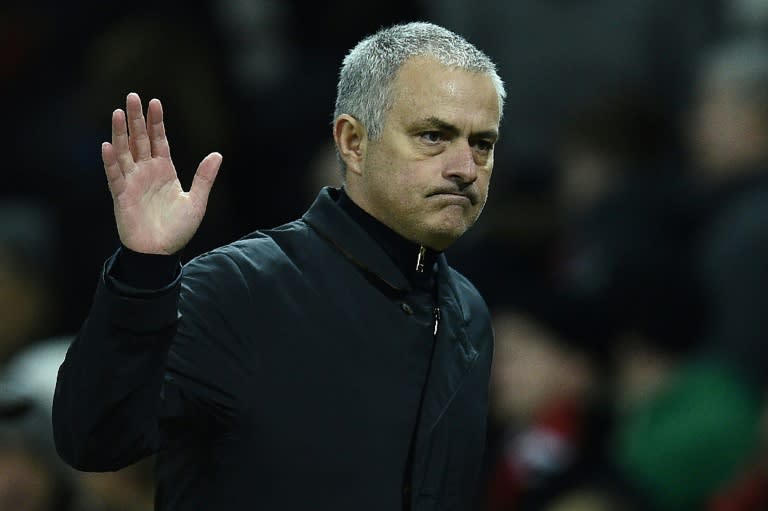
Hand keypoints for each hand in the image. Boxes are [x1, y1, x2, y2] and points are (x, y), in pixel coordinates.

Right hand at [102, 93, 221, 254]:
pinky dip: (110, 161)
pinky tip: (107, 145)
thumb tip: (217, 154)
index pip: (159, 140)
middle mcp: (147, 172)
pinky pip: (114, 175)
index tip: (155, 101)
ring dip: (120, 133)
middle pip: (139, 140)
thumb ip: (204, 178)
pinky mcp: (121, 196)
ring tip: (117, 112)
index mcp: (165, 171)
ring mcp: (133, 182)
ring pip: (124, 152)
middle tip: (132, 96)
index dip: (156, 122)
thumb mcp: (196, 201)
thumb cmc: (178, 230)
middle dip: (136, 119)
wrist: (161, 253)